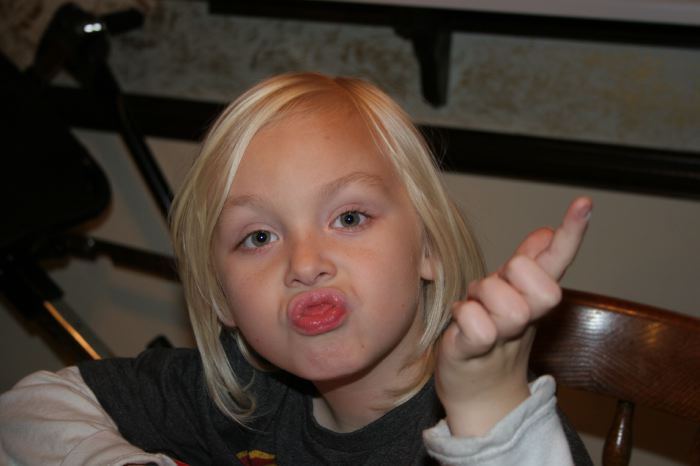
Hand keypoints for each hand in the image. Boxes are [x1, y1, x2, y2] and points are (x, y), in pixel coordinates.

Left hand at [436, 197, 591, 436]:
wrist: (478, 394)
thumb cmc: (491, 336)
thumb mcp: (511, 294)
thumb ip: (528, 265)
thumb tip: (545, 231)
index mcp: (532, 297)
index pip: (558, 262)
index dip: (572, 233)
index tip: (585, 202)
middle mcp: (526, 316)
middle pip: (540, 285)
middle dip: (511, 279)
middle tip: (491, 291)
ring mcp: (503, 337)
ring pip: (507, 303)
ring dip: (482, 297)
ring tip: (474, 308)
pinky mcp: (474, 352)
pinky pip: (477, 326)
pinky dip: (465, 318)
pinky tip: (462, 323)